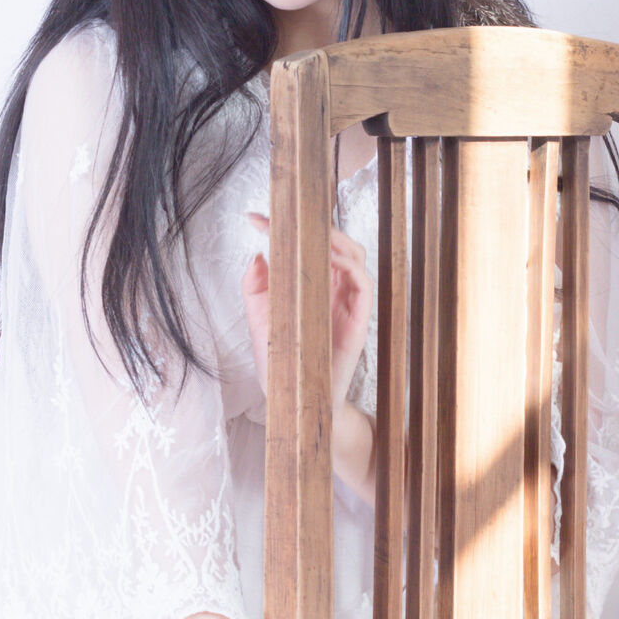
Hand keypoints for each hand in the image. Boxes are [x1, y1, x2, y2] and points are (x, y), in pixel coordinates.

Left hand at [241, 213, 370, 403]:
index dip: (287, 228)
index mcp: (312, 286)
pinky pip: (364, 285)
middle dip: (315, 224)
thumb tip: (257, 256)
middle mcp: (332, 290)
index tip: (256, 218)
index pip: (308, 248)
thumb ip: (255, 289)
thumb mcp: (258, 321)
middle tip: (285, 217)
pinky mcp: (357, 320)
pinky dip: (351, 267)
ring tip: (312, 232)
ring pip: (354, 256)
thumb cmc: (282, 363)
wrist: (296, 401)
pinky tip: (332, 259)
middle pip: (337, 243)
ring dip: (337, 239)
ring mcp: (347, 303)